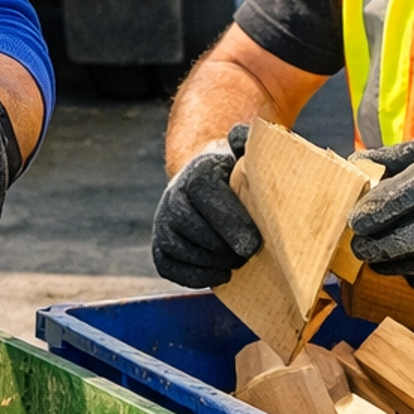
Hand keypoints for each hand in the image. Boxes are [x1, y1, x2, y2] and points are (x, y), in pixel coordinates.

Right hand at [152, 124, 261, 287]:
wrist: (207, 183)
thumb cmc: (235, 174)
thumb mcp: (244, 154)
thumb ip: (248, 142)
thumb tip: (239, 137)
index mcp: (197, 173)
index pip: (206, 196)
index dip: (230, 222)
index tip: (254, 244)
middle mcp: (174, 196)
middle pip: (194, 229)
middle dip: (225, 248)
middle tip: (251, 255)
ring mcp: (163, 223)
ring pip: (183, 250)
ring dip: (213, 262)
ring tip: (238, 262)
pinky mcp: (159, 247)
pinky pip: (170, 267)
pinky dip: (196, 276)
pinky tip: (222, 274)